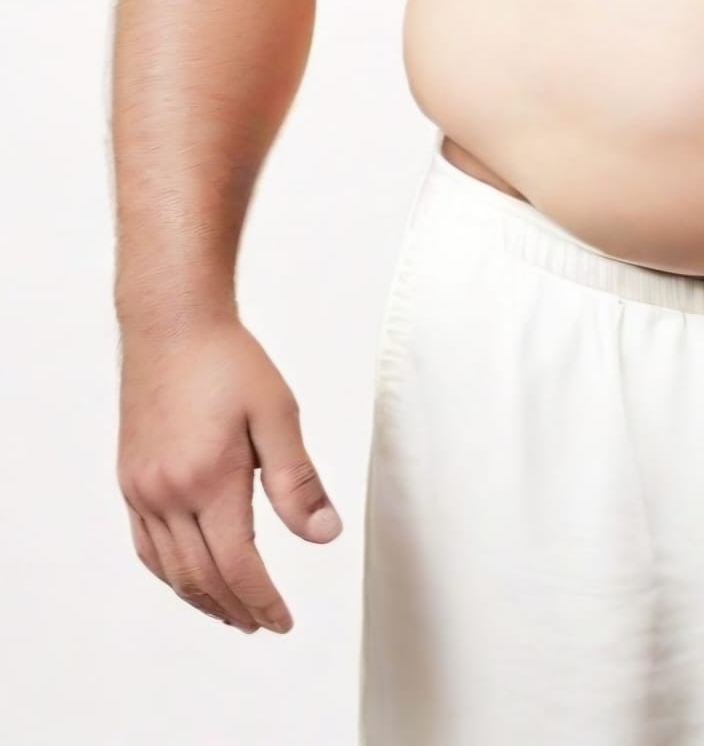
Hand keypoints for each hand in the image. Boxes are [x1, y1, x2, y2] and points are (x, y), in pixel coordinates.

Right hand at [117, 317, 341, 633]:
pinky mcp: (130, 480)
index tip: (283, 620)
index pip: (238, 565)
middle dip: (236, 608)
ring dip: (202, 599)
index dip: (264, 600)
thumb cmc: (229, 362)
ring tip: (232, 612)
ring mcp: (142, 490)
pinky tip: (190, 576)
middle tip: (264, 624)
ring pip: (169, 569)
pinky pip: (146, 546)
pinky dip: (170, 573)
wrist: (173, 327)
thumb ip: (299, 481)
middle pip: (202, 576)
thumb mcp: (279, 415)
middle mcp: (167, 493)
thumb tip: (324, 534)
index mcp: (208, 481)